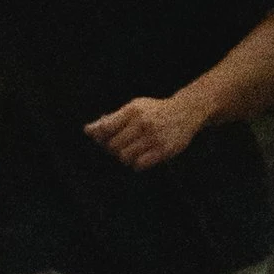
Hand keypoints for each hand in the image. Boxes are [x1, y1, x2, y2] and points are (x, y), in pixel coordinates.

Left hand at [83, 92, 199, 171]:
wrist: (186, 111)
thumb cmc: (154, 112)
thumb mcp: (134, 108)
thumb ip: (112, 119)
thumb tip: (88, 130)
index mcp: (133, 110)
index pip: (105, 128)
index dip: (99, 136)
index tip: (102, 138)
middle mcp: (142, 123)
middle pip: (113, 146)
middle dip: (112, 149)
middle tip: (120, 146)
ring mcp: (154, 137)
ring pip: (125, 157)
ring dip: (125, 157)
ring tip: (132, 151)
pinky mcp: (164, 150)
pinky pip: (139, 165)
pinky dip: (136, 164)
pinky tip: (141, 157)